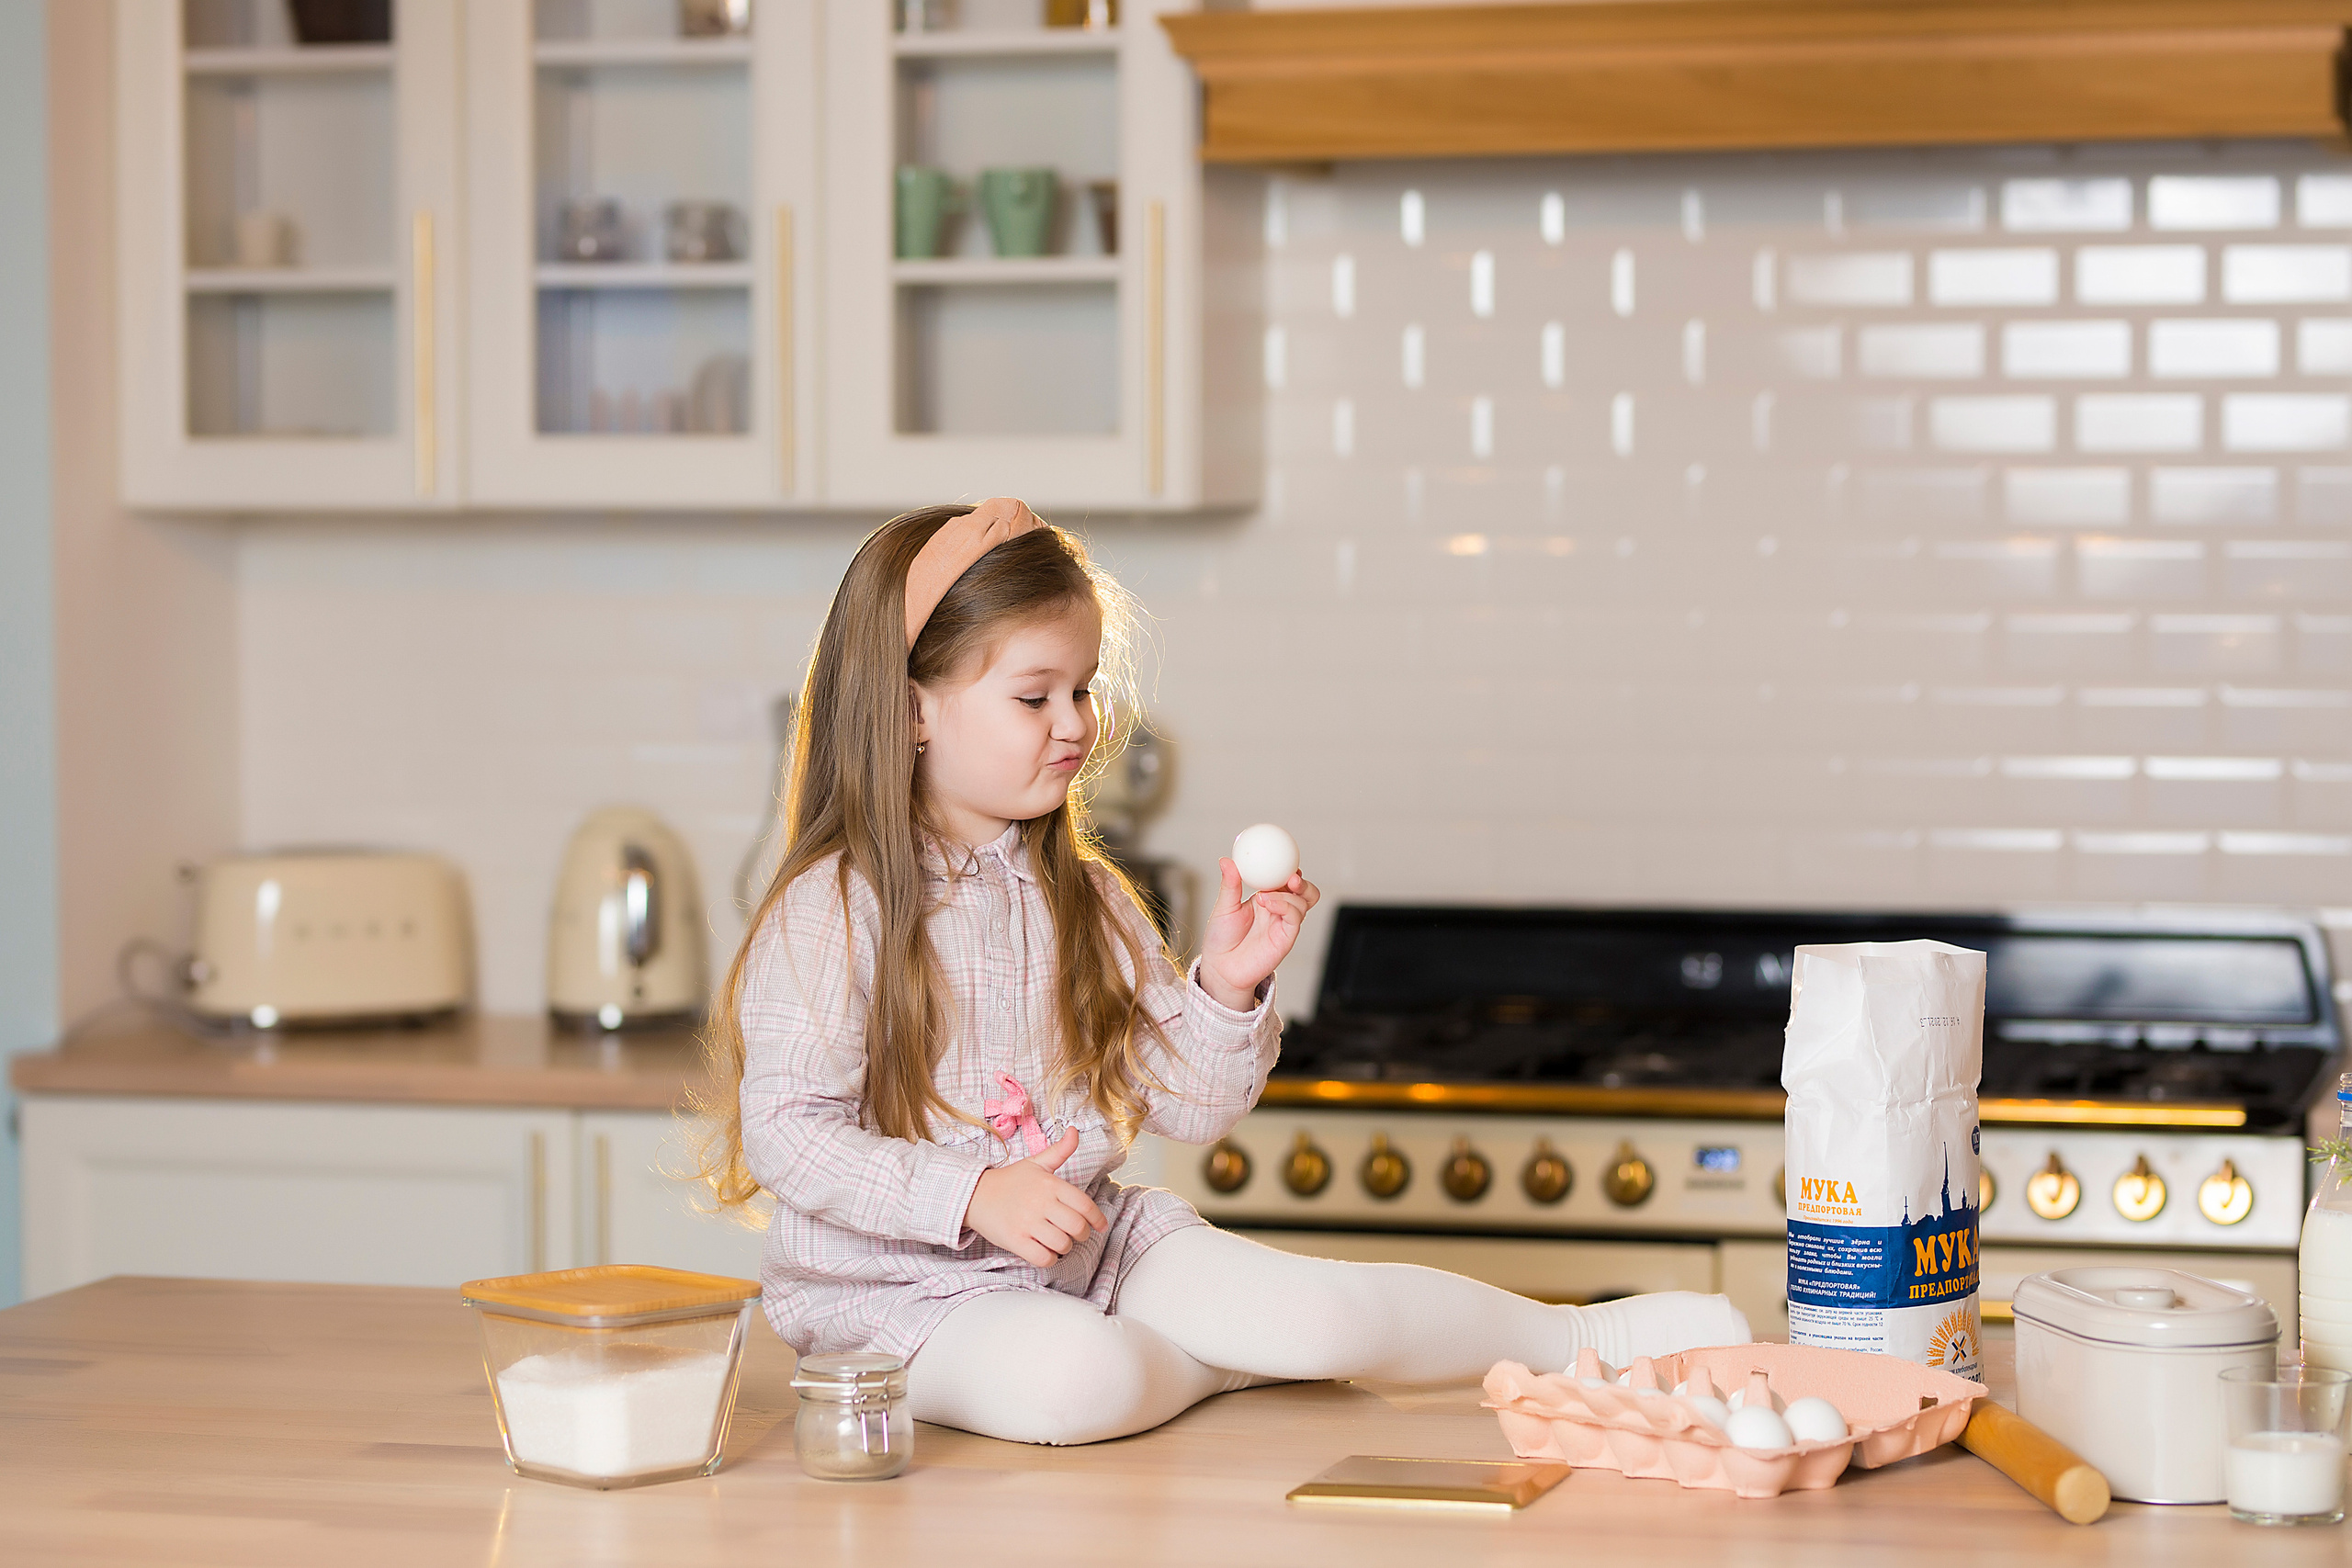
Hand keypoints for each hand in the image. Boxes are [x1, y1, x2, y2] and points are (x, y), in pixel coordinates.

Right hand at [962, 1128, 1106, 1267]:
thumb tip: (1074, 1131)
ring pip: (1062, 1244)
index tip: (1100, 1226)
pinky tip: (1046, 1251)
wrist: (975, 1194)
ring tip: (1059, 1242)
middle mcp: (1041, 1203)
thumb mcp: (1036, 1162)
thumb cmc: (1010, 1180)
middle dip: (1082, 1234)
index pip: (1085, 1205)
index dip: (1097, 1219)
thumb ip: (1060, 1150)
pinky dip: (1050, 1259)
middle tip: (1076, 1234)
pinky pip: (1043, 1258)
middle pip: (1077, 1227)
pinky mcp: (1016, 1240)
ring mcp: (1027, 1222)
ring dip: (1065, 1247)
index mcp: (1050, 1184)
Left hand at [1196, 858, 1320, 1011]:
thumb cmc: (1221, 939)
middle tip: (1290, 874)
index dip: (1287, 867)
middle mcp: (1278, 910)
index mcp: (1265, 898)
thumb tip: (1226, 860)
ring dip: (1288, 893)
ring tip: (1265, 894)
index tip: (1281, 855)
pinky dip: (1284, 905)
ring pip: (1304, 901)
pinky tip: (1267, 903)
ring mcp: (1283, 923)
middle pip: (1304, 890)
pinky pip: (1295, 917)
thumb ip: (1229, 885)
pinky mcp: (1286, 937)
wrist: (1221, 967)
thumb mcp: (1223, 907)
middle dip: (1302, 879)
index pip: (1284, 879)